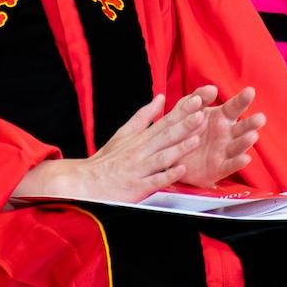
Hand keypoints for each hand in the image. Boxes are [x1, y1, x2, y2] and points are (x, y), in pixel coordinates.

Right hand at [16, 92, 207, 203]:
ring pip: (162, 157)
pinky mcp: (137, 188)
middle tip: (201, 112)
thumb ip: (144, 117)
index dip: (182, 111)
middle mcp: (140, 151)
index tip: (197, 100)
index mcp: (140, 138)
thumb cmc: (108, 160)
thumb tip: (160, 98)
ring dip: (179, 149)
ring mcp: (139, 170)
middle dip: (184, 124)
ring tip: (196, 140)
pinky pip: (154, 181)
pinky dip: (167, 176)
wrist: (86, 183)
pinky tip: (180, 170)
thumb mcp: (124, 134)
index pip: (164, 122)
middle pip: (165, 136)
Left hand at [169, 84, 265, 187]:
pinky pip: (230, 166)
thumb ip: (198, 98)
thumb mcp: (186, 110)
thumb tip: (212, 88)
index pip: (234, 107)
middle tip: (260, 118)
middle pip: (242, 128)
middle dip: (251, 123)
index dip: (242, 100)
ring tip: (252, 136)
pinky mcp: (219, 169)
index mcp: (221, 117)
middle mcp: (227, 134)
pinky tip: (245, 158)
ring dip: (246, 141)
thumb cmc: (182, 129)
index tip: (250, 91)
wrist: (168, 155)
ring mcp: (225, 152)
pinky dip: (237, 163)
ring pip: (238, 146)